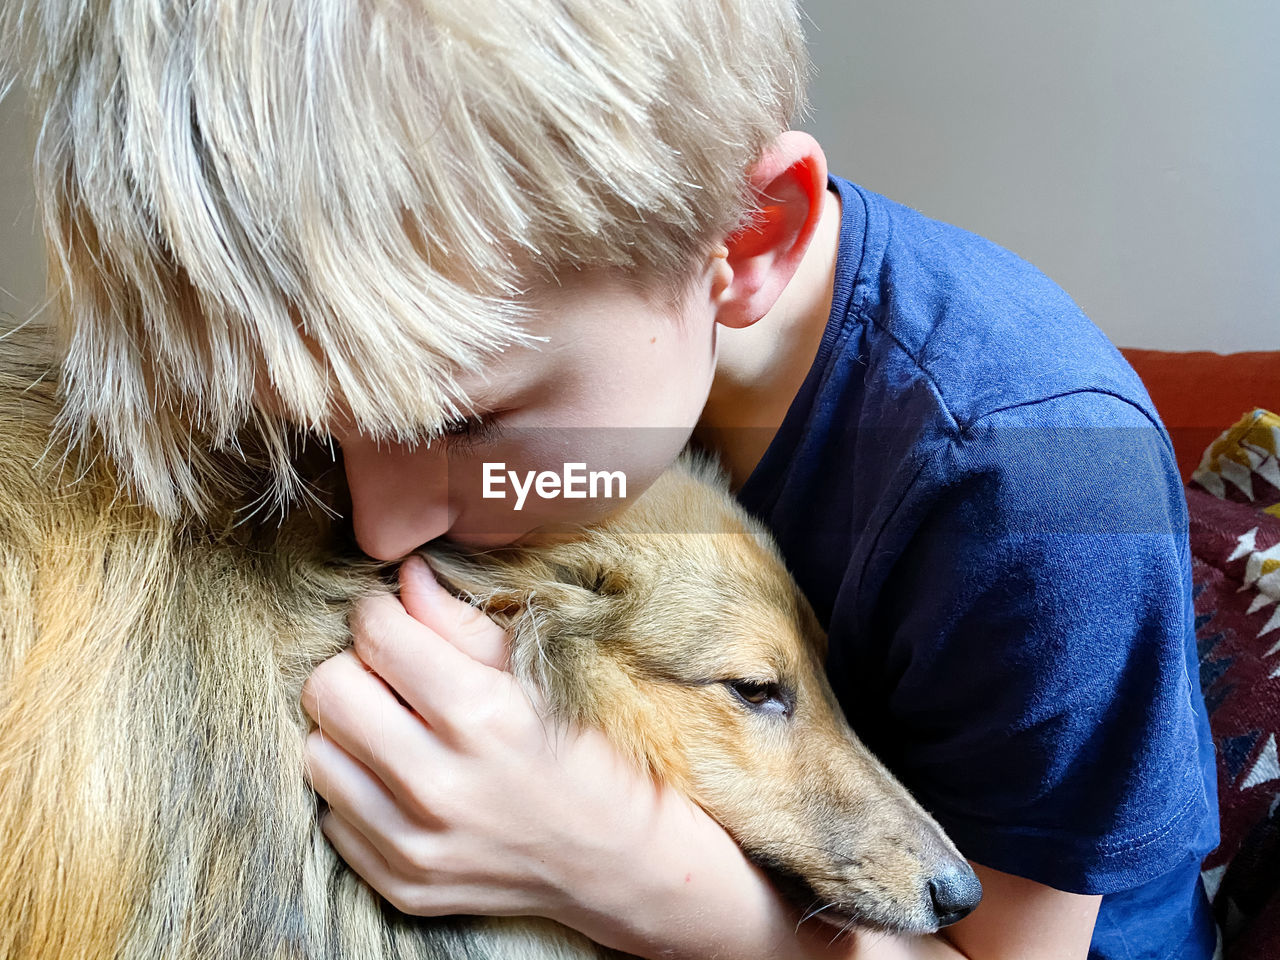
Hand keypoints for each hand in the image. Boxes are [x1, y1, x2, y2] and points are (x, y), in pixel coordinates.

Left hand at [300, 555, 669, 921]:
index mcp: (479, 715)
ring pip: (318, 754)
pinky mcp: (402, 884)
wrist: (619, 860)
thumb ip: (462, 625)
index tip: (394, 618)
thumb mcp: (540, 677)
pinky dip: (361, 792)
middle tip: (391, 675)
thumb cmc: (587, 752)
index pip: (375, 636)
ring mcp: (415, 844)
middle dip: (354, 668)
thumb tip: (405, 576)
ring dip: (349, 733)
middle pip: (327, 691)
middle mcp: (437, 784)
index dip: (378, 613)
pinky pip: (333, 819)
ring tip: (398, 730)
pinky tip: (406, 781)